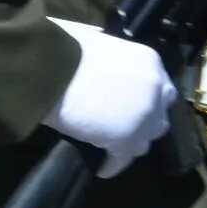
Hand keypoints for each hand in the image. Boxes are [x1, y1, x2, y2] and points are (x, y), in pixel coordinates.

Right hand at [44, 19, 173, 178]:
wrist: (45, 66)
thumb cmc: (61, 46)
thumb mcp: (94, 39)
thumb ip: (109, 53)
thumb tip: (101, 59)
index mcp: (148, 62)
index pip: (161, 89)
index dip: (146, 99)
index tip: (129, 104)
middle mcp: (155, 90)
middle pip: (158, 117)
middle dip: (142, 123)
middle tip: (120, 124)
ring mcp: (143, 117)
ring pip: (144, 141)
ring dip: (129, 144)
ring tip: (110, 146)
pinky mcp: (124, 140)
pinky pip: (122, 160)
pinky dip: (112, 165)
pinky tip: (102, 167)